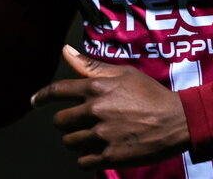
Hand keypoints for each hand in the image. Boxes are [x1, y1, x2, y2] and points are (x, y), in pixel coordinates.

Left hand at [32, 44, 190, 170]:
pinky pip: (82, 161)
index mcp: (97, 87)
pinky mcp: (111, 156)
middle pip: (60, 120)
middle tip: (80, 121)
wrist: (177, 120)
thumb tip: (65, 51)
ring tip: (91, 135)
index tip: (35, 102)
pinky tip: (97, 150)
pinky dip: (86, 157)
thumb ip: (91, 66)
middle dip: (66, 121)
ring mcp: (102, 135)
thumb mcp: (123, 73)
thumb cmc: (150, 94)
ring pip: (69, 142)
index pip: (58, 91)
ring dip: (76, 139)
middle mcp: (96, 110)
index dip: (42, 97)